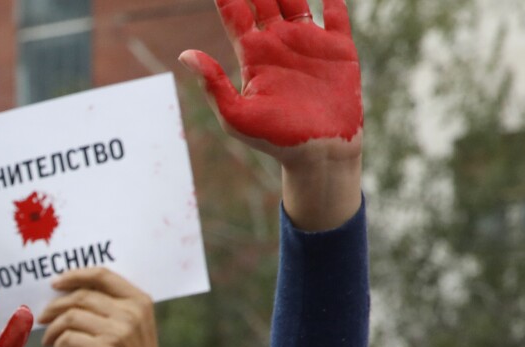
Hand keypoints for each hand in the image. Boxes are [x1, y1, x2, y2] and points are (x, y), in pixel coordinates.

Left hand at [37, 266, 160, 346]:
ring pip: (70, 317)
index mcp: (139, 301)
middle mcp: (130, 314)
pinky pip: (67, 339)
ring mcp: (117, 333)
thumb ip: (111, 306)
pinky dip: (57, 344)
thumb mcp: (134, 325)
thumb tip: (67, 292)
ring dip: (53, 329)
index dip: (74, 276)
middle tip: (43, 316)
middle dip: (55, 306)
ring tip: (49, 340)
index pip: (102, 275)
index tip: (55, 283)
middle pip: (81, 297)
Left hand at [179, 0, 362, 230]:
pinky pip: (337, 12)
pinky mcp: (339, 48)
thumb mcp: (236, 115)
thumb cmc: (274, 139)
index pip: (235, 11)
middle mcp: (278, 42)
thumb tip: (184, 54)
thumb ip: (212, 84)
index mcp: (253, 54)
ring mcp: (308, 42)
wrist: (319, 153)